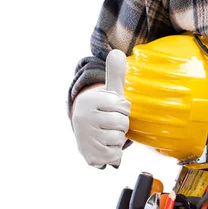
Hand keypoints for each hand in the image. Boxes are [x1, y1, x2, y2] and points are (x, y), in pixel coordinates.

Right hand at [71, 49, 130, 167]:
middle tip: (110, 125)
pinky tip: (105, 148)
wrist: (84, 136)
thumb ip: (115, 74)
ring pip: (119, 139)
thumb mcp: (108, 93)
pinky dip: (115, 154)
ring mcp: (86, 137)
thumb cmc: (102, 112)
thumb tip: (117, 52)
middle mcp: (84, 117)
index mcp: (90, 100)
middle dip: (121, 126)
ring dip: (118, 140)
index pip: (123, 106)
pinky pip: (116, 155)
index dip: (123, 110)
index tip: (113, 110)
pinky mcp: (90, 156)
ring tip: (107, 136)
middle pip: (122, 123)